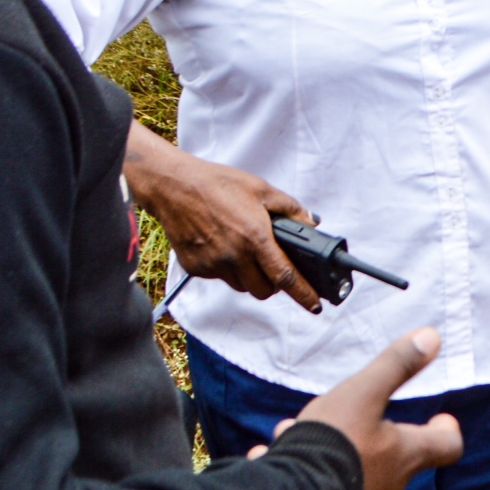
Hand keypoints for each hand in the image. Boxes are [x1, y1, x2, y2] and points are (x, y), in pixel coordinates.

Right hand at [124, 122, 323, 312]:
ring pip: (241, 286)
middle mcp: (234, 256)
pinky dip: (227, 269)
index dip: (303, 294)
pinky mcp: (196, 268)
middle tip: (273, 266)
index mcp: (255, 237)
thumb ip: (290, 208)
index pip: (285, 276)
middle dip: (273, 283)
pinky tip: (223, 246)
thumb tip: (311, 224)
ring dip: (249, 277)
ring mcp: (213, 264)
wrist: (174, 186)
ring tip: (244, 250)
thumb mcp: (261, 189)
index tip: (315, 305)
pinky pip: (220, 278)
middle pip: (263, 290)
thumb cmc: (217, 184)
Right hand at [248, 328, 463, 489]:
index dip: (446, 430)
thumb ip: (396, 366)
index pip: (447, 446)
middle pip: (394, 459)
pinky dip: (306, 476)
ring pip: (351, 475)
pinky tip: (274, 462)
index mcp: (404, 455)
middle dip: (369, 434)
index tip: (439, 418)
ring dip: (330, 453)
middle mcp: (389, 488)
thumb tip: (434, 335)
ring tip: (292, 434)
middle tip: (342, 416)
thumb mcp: (362, 394)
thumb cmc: (332, 444)